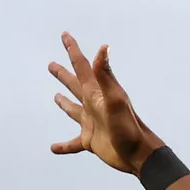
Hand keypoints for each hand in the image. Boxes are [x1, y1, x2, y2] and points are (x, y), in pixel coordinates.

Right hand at [49, 33, 161, 174]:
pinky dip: (63, 145)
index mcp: (96, 93)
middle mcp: (92, 105)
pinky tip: (54, 148)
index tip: (65, 35)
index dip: (73, 50)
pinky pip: (72, 143)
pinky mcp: (90, 140)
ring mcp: (91, 123)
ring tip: (56, 97)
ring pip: (73, 109)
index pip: (81, 66)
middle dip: (63, 74)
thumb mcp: (115, 99)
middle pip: (74, 85)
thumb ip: (106, 75)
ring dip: (64, 103)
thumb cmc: (128, 127)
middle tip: (51, 64)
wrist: (138, 153)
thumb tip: (103, 48)